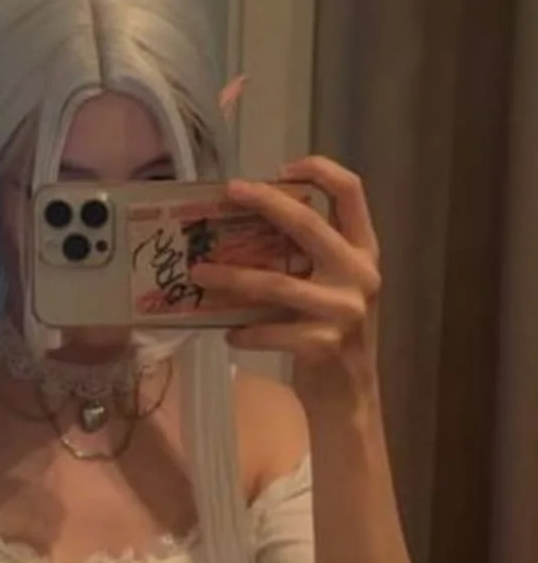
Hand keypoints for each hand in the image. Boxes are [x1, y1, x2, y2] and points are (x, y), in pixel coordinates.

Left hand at [188, 157, 381, 397]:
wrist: (349, 395)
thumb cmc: (328, 331)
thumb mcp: (328, 286)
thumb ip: (303, 257)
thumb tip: (238, 228)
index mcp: (363, 250)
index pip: (351, 191)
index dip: (318, 169)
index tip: (278, 167)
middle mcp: (359, 273)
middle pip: (308, 224)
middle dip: (265, 202)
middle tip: (228, 192)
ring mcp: (345, 309)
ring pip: (277, 283)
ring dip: (231, 276)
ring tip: (198, 273)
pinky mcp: (324, 344)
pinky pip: (270, 330)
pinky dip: (244, 331)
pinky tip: (228, 334)